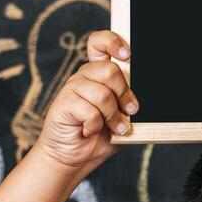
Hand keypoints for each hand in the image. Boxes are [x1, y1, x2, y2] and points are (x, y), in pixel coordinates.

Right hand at [31, 29, 139, 179]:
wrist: (74, 158)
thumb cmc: (100, 136)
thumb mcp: (120, 116)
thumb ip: (127, 101)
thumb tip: (139, 98)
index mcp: (98, 73)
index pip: (100, 43)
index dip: (113, 43)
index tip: (127, 55)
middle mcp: (84, 76)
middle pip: (110, 71)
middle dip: (124, 95)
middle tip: (128, 112)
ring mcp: (72, 88)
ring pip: (102, 93)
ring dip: (112, 116)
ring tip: (111, 128)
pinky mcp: (62, 103)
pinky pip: (90, 110)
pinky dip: (95, 126)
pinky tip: (88, 131)